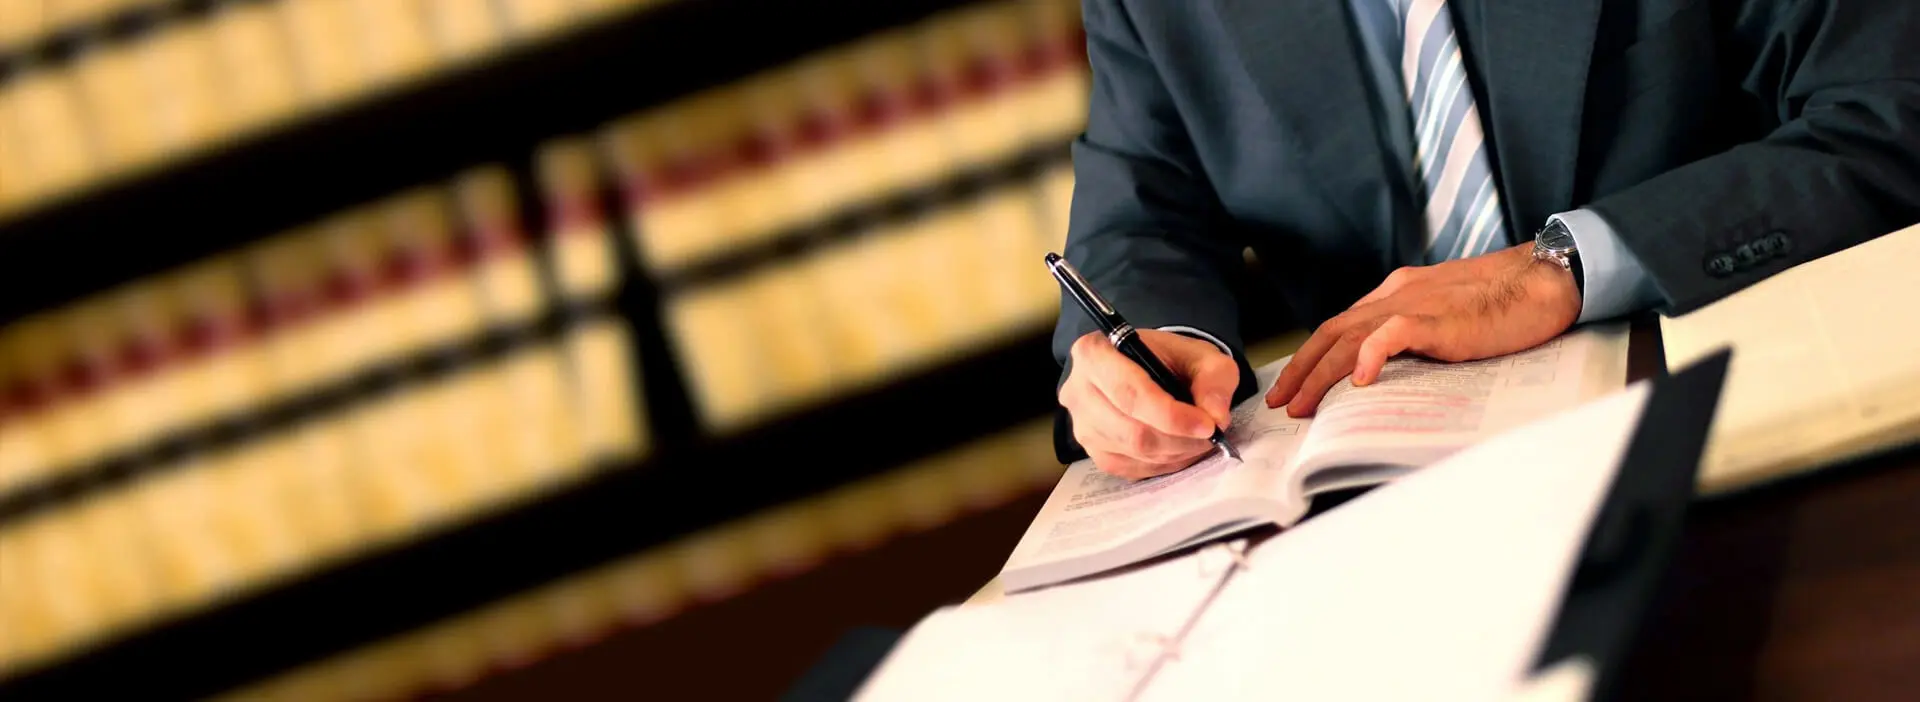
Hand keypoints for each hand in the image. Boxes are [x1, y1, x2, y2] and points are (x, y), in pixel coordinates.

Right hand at [1060, 329, 1239, 479]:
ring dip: (1175, 452)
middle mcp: (1078, 391)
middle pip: (1131, 429)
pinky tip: (1179, 449)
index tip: (1207, 425)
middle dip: (1178, 439)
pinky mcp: (1093, 452)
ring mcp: (1081, 426)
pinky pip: (1131, 468)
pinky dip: (1163, 463)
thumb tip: (1217, 416)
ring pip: (1133, 452)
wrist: (1149, 369)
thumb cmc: (1170, 359)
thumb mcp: (1200, 355)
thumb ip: (1214, 379)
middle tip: (1210, 435)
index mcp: (1094, 353)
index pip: (1129, 392)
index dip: (1170, 415)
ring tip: (1198, 440)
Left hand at [1267, 243, 1580, 415]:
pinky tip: (1360, 380)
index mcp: (1395, 294)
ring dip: (1322, 373)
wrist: (1540, 281)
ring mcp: (1414, 305)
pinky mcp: (1437, 318)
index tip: (1293, 386)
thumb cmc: (1500, 302)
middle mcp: (1395, 296)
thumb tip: (1385, 365)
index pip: (1340, 326)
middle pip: (1333, 332)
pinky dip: (1371, 355)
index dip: (1312, 356)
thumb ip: (1412, 332)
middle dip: (1302, 369)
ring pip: (1351, 337)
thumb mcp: (1442, 315)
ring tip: (1304, 405)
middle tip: (1281, 403)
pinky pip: (1393, 334)